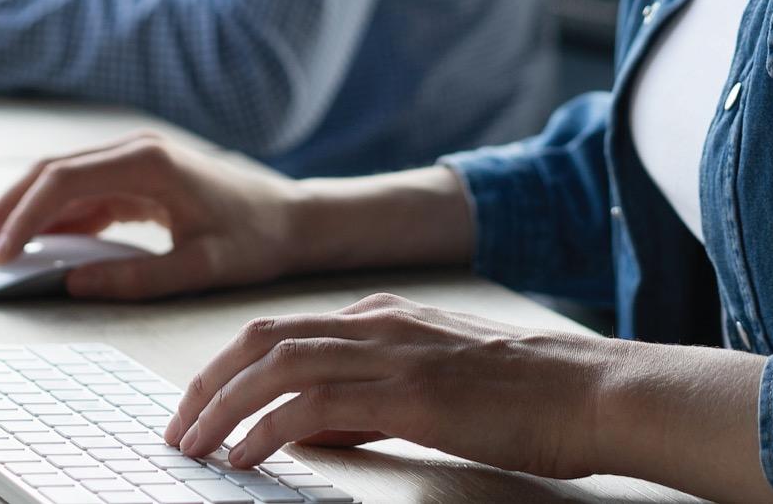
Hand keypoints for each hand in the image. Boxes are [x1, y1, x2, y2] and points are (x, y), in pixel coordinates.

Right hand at [0, 131, 304, 300]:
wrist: (294, 217)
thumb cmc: (256, 239)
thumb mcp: (201, 267)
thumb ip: (137, 277)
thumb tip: (71, 283)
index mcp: (147, 162)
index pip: (64, 181)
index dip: (22, 217)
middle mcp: (133, 150)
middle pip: (48, 173)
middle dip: (2, 210)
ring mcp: (132, 161)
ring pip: (57, 181)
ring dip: (18, 213)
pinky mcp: (134, 178)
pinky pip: (80, 195)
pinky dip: (47, 219)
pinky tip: (26, 249)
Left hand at [167, 295, 620, 477]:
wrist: (594, 391)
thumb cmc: (530, 395)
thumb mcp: (439, 381)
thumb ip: (374, 395)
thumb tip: (313, 430)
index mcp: (386, 314)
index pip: (283, 328)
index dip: (229, 365)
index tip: (200, 406)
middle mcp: (380, 322)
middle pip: (263, 336)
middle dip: (207, 381)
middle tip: (178, 428)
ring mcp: (394, 353)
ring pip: (276, 365)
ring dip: (223, 407)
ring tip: (196, 447)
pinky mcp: (410, 394)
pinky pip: (313, 406)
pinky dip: (266, 429)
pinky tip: (246, 458)